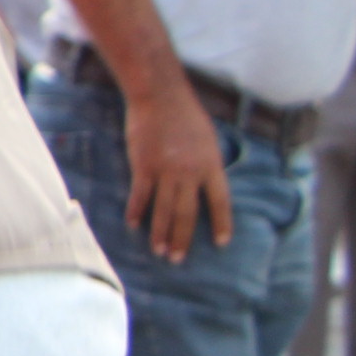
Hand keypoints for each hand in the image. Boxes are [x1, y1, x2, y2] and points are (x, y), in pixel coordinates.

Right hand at [123, 84, 233, 261]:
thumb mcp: (208, 139)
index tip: (221, 243)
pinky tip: (134, 224)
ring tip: (159, 251)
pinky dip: (136, 211)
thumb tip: (206, 184)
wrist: (159, 97)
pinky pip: (140, 195)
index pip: (220, 202)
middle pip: (188, 213)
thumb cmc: (185, 114)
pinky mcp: (143, 166)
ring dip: (160, 233)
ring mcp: (165, 170)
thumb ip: (208, 164)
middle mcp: (189, 172)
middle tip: (178, 259)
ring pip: (164, 210)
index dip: (221, 223)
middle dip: (183, 238)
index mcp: (211, 165)